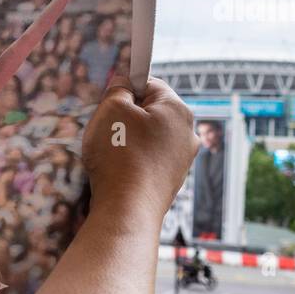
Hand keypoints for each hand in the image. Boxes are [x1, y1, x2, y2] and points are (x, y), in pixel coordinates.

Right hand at [82, 76, 197, 225]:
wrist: (127, 209)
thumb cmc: (120, 156)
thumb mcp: (111, 110)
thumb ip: (118, 89)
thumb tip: (124, 84)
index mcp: (178, 109)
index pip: (150, 84)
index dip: (126, 89)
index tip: (110, 103)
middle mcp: (187, 133)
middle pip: (152, 112)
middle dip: (128, 118)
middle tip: (107, 129)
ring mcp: (182, 159)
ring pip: (151, 138)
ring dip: (131, 141)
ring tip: (112, 154)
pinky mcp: (172, 181)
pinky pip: (150, 161)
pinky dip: (135, 162)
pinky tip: (119, 172)